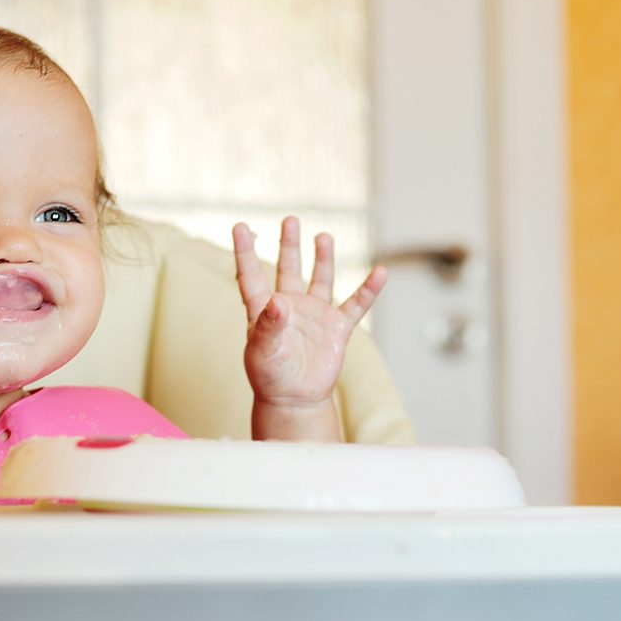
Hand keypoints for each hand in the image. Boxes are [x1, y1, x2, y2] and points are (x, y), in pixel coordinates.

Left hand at [233, 217, 386, 410]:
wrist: (295, 401)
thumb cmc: (270, 378)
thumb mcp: (262, 352)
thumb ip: (268, 326)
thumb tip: (277, 300)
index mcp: (262, 311)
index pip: (251, 275)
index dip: (245, 252)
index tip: (240, 226)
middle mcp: (289, 307)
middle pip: (287, 269)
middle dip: (289, 245)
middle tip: (290, 220)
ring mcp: (314, 316)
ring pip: (320, 280)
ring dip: (322, 258)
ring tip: (323, 236)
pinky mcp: (336, 329)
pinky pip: (356, 305)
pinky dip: (368, 289)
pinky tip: (380, 272)